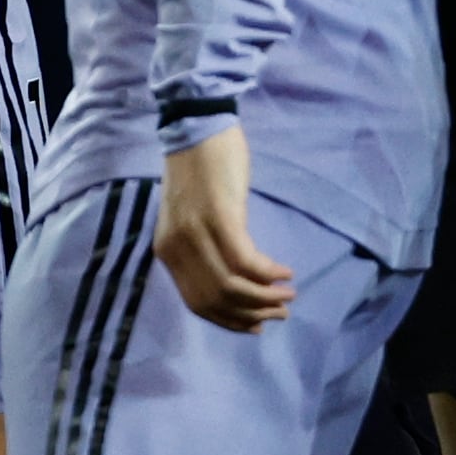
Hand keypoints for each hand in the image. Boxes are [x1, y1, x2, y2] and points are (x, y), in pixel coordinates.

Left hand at [155, 122, 293, 331]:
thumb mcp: (191, 219)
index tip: (255, 325)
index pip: (197, 304)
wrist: (196, 128)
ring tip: (288, 296)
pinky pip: (247, 261)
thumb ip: (201, 249)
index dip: (229, 321)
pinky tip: (286, 272)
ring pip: (232, 286)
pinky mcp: (220, 217)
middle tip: (280, 312)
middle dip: (252, 314)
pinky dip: (269, 273)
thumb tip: (232, 282)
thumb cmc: (200, 171)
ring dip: (264, 298)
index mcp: (167, 252)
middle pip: (217, 300)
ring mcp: (197, 233)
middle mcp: (177, 249)